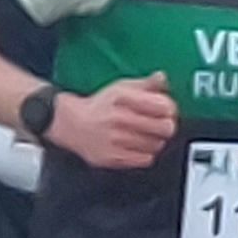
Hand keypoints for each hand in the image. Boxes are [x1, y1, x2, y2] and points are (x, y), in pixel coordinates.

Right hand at [45, 76, 177, 171]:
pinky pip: (145, 159)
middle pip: (165, 128)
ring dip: (154, 141)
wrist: (68, 124)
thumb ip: (145, 84)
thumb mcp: (120, 88)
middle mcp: (118, 118)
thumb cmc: (98, 106)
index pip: (164, 106)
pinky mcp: (112, 157)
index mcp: (122, 98)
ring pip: (157, 145)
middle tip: (160, 125)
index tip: (166, 111)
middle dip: (165, 126)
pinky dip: (144, 154)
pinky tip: (136, 146)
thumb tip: (162, 78)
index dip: (170, 109)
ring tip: (145, 135)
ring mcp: (115, 140)